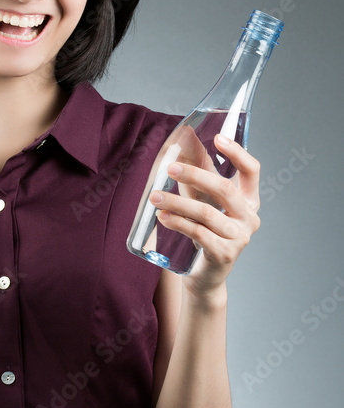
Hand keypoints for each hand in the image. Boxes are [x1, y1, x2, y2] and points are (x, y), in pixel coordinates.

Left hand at [149, 134, 260, 294]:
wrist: (205, 274)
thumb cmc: (204, 229)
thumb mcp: (201, 196)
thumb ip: (198, 168)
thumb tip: (186, 133)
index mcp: (249, 199)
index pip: (251, 170)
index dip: (237, 153)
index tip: (218, 137)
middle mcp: (250, 217)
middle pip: (225, 189)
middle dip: (195, 175)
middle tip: (170, 168)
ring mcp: (240, 237)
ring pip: (207, 213)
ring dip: (177, 202)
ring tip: (155, 197)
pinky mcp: (224, 254)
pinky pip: (199, 233)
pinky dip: (178, 223)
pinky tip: (163, 217)